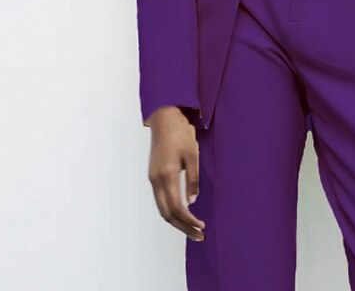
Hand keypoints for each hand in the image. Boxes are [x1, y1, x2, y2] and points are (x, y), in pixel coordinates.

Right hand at [146, 106, 206, 240]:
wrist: (164, 119)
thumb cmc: (181, 134)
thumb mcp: (193, 154)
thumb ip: (192, 179)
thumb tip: (192, 202)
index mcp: (167, 175)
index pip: (176, 207)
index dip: (189, 221)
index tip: (202, 227)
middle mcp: (156, 180)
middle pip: (167, 214)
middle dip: (183, 227)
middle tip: (199, 235)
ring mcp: (153, 178)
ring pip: (162, 208)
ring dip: (177, 221)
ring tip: (192, 229)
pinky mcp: (153, 176)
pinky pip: (160, 200)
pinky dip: (171, 211)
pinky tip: (183, 214)